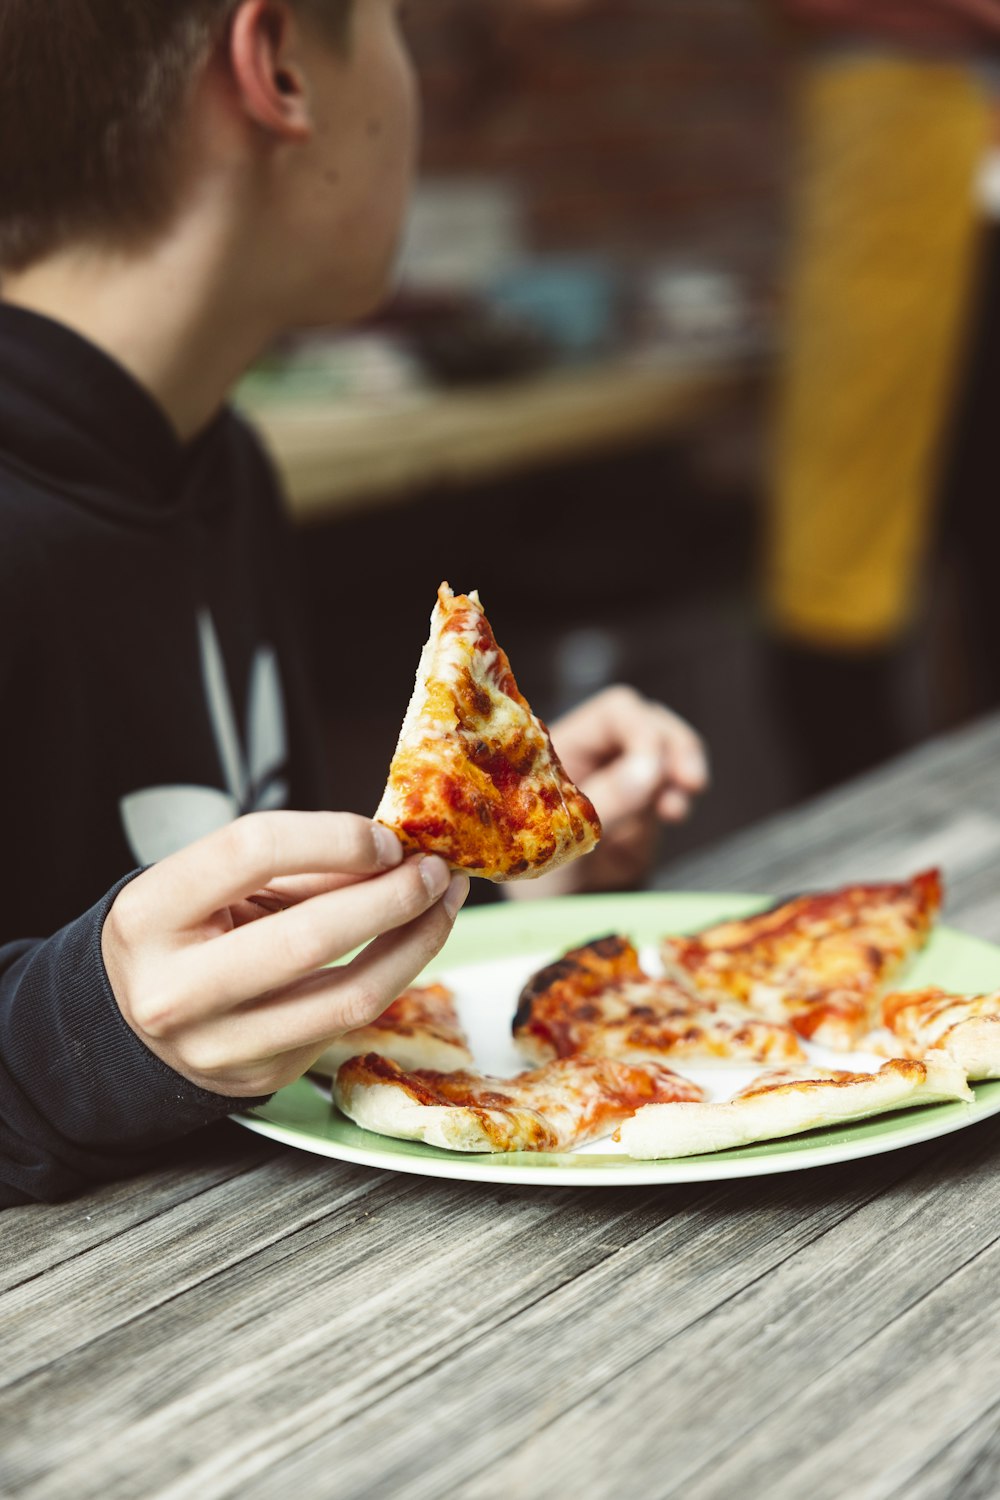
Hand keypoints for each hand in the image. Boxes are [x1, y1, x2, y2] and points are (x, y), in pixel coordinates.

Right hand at [102, 812, 468, 1097]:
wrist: (128, 1020)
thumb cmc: (181, 933)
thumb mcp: (215, 884)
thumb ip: (298, 866)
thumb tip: (395, 855)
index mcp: (151, 915)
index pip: (252, 851)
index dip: (336, 838)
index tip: (385, 838)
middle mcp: (176, 989)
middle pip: (311, 937)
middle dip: (393, 897)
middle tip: (436, 870)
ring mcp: (218, 1046)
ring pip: (347, 997)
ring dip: (415, 944)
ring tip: (442, 903)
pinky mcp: (262, 1077)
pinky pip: (347, 1023)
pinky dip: (393, 975)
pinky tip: (412, 941)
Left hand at [510, 685, 708, 896]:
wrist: (555, 914)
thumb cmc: (539, 875)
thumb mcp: (566, 839)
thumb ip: (608, 800)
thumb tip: (651, 767)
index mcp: (562, 747)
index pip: (613, 714)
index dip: (642, 730)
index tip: (656, 767)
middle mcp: (594, 754)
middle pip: (646, 722)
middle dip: (673, 744)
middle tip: (691, 779)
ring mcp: (620, 775)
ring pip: (665, 747)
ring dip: (683, 766)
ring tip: (677, 806)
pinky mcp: (642, 801)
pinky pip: (671, 782)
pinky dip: (681, 791)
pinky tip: (676, 812)